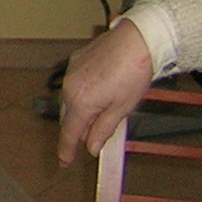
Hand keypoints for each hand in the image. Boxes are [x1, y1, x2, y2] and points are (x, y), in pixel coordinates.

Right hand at [57, 19, 155, 163]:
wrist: (137, 39)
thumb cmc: (134, 73)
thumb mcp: (123, 108)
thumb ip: (104, 129)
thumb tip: (92, 147)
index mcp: (82, 102)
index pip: (70, 132)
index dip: (66, 150)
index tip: (64, 162)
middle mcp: (70, 88)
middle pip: (68, 117)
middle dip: (78, 130)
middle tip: (93, 139)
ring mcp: (71, 72)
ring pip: (69, 100)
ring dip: (80, 111)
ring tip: (101, 112)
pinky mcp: (75, 60)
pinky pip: (73, 84)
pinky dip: (81, 94)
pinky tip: (99, 92)